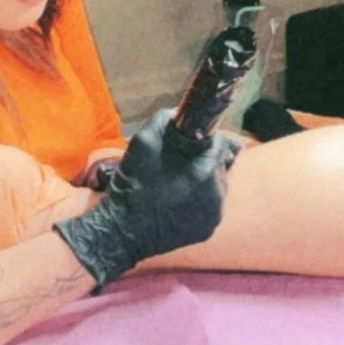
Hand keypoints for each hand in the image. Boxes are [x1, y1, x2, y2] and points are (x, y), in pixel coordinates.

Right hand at [54, 110, 239, 289]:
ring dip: (204, 180)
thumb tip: (180, 113)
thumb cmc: (132, 184)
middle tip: (180, 162)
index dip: (207, 139)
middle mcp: (217, 195)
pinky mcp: (207, 230)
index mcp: (206, 172)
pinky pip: (210, 206)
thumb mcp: (143, 142)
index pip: (222, 144)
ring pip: (217, 186)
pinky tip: (179, 200)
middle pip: (221, 165)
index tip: (192, 141)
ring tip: (177, 182)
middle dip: (205, 159)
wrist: (121, 231)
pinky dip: (199, 200)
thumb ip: (166, 120)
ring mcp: (214, 216)